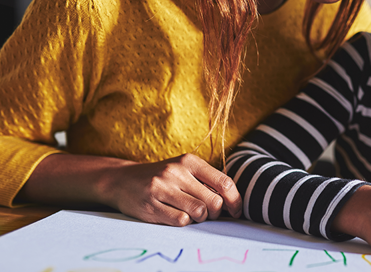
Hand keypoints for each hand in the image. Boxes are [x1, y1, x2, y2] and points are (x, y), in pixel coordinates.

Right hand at [18, 153, 241, 225]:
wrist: (121, 180)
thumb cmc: (161, 178)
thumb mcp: (183, 170)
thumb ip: (207, 180)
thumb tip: (234, 202)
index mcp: (189, 161)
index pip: (224, 182)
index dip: (235, 200)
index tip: (236, 211)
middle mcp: (176, 172)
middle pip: (214, 201)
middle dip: (216, 213)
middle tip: (208, 214)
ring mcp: (162, 188)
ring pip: (199, 212)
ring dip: (200, 218)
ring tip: (192, 215)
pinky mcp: (151, 205)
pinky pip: (181, 221)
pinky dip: (184, 222)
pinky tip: (176, 216)